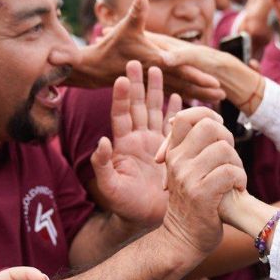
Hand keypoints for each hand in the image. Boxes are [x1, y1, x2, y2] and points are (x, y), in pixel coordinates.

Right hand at [79, 0, 224, 100]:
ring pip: (180, 91)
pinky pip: (171, 93)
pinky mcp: (150, 86)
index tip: (215, 82)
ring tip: (217, 100)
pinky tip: (197, 101)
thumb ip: (136, 12)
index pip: (180, 69)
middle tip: (223, 93)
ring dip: (198, 95)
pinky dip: (185, 97)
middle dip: (204, 89)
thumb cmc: (110, 46)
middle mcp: (156, 75)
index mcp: (154, 61)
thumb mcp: (125, 27)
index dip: (197, 76)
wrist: (94, 68)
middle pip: (185, 84)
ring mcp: (153, 83)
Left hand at [92, 61, 181, 226]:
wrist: (150, 219)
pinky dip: (176, 110)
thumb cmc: (126, 206)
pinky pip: (174, 126)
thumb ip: (102, 165)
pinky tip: (179, 96)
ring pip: (155, 110)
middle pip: (138, 105)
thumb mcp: (110, 187)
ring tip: (157, 69)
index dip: (120, 96)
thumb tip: (100, 142)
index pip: (121, 114)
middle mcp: (138, 139)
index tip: (121, 77)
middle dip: (137, 83)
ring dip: (156, 90)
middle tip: (137, 60)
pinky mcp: (170, 150)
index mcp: (123, 144)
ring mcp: (154, 143)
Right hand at [155, 107, 245, 255]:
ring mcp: (187, 178)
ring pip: (224, 149)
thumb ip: (194, 146)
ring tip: (234, 178)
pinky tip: (237, 189)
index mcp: (173, 153)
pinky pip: (230, 171)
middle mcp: (177, 162)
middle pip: (209, 127)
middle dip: (227, 139)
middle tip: (229, 159)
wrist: (183, 239)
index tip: (219, 130)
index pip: (185, 117)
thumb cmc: (192, 203)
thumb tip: (213, 117)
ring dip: (237, 163)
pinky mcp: (201, 194)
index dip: (207, 115)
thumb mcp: (185, 171)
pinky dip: (240, 179)